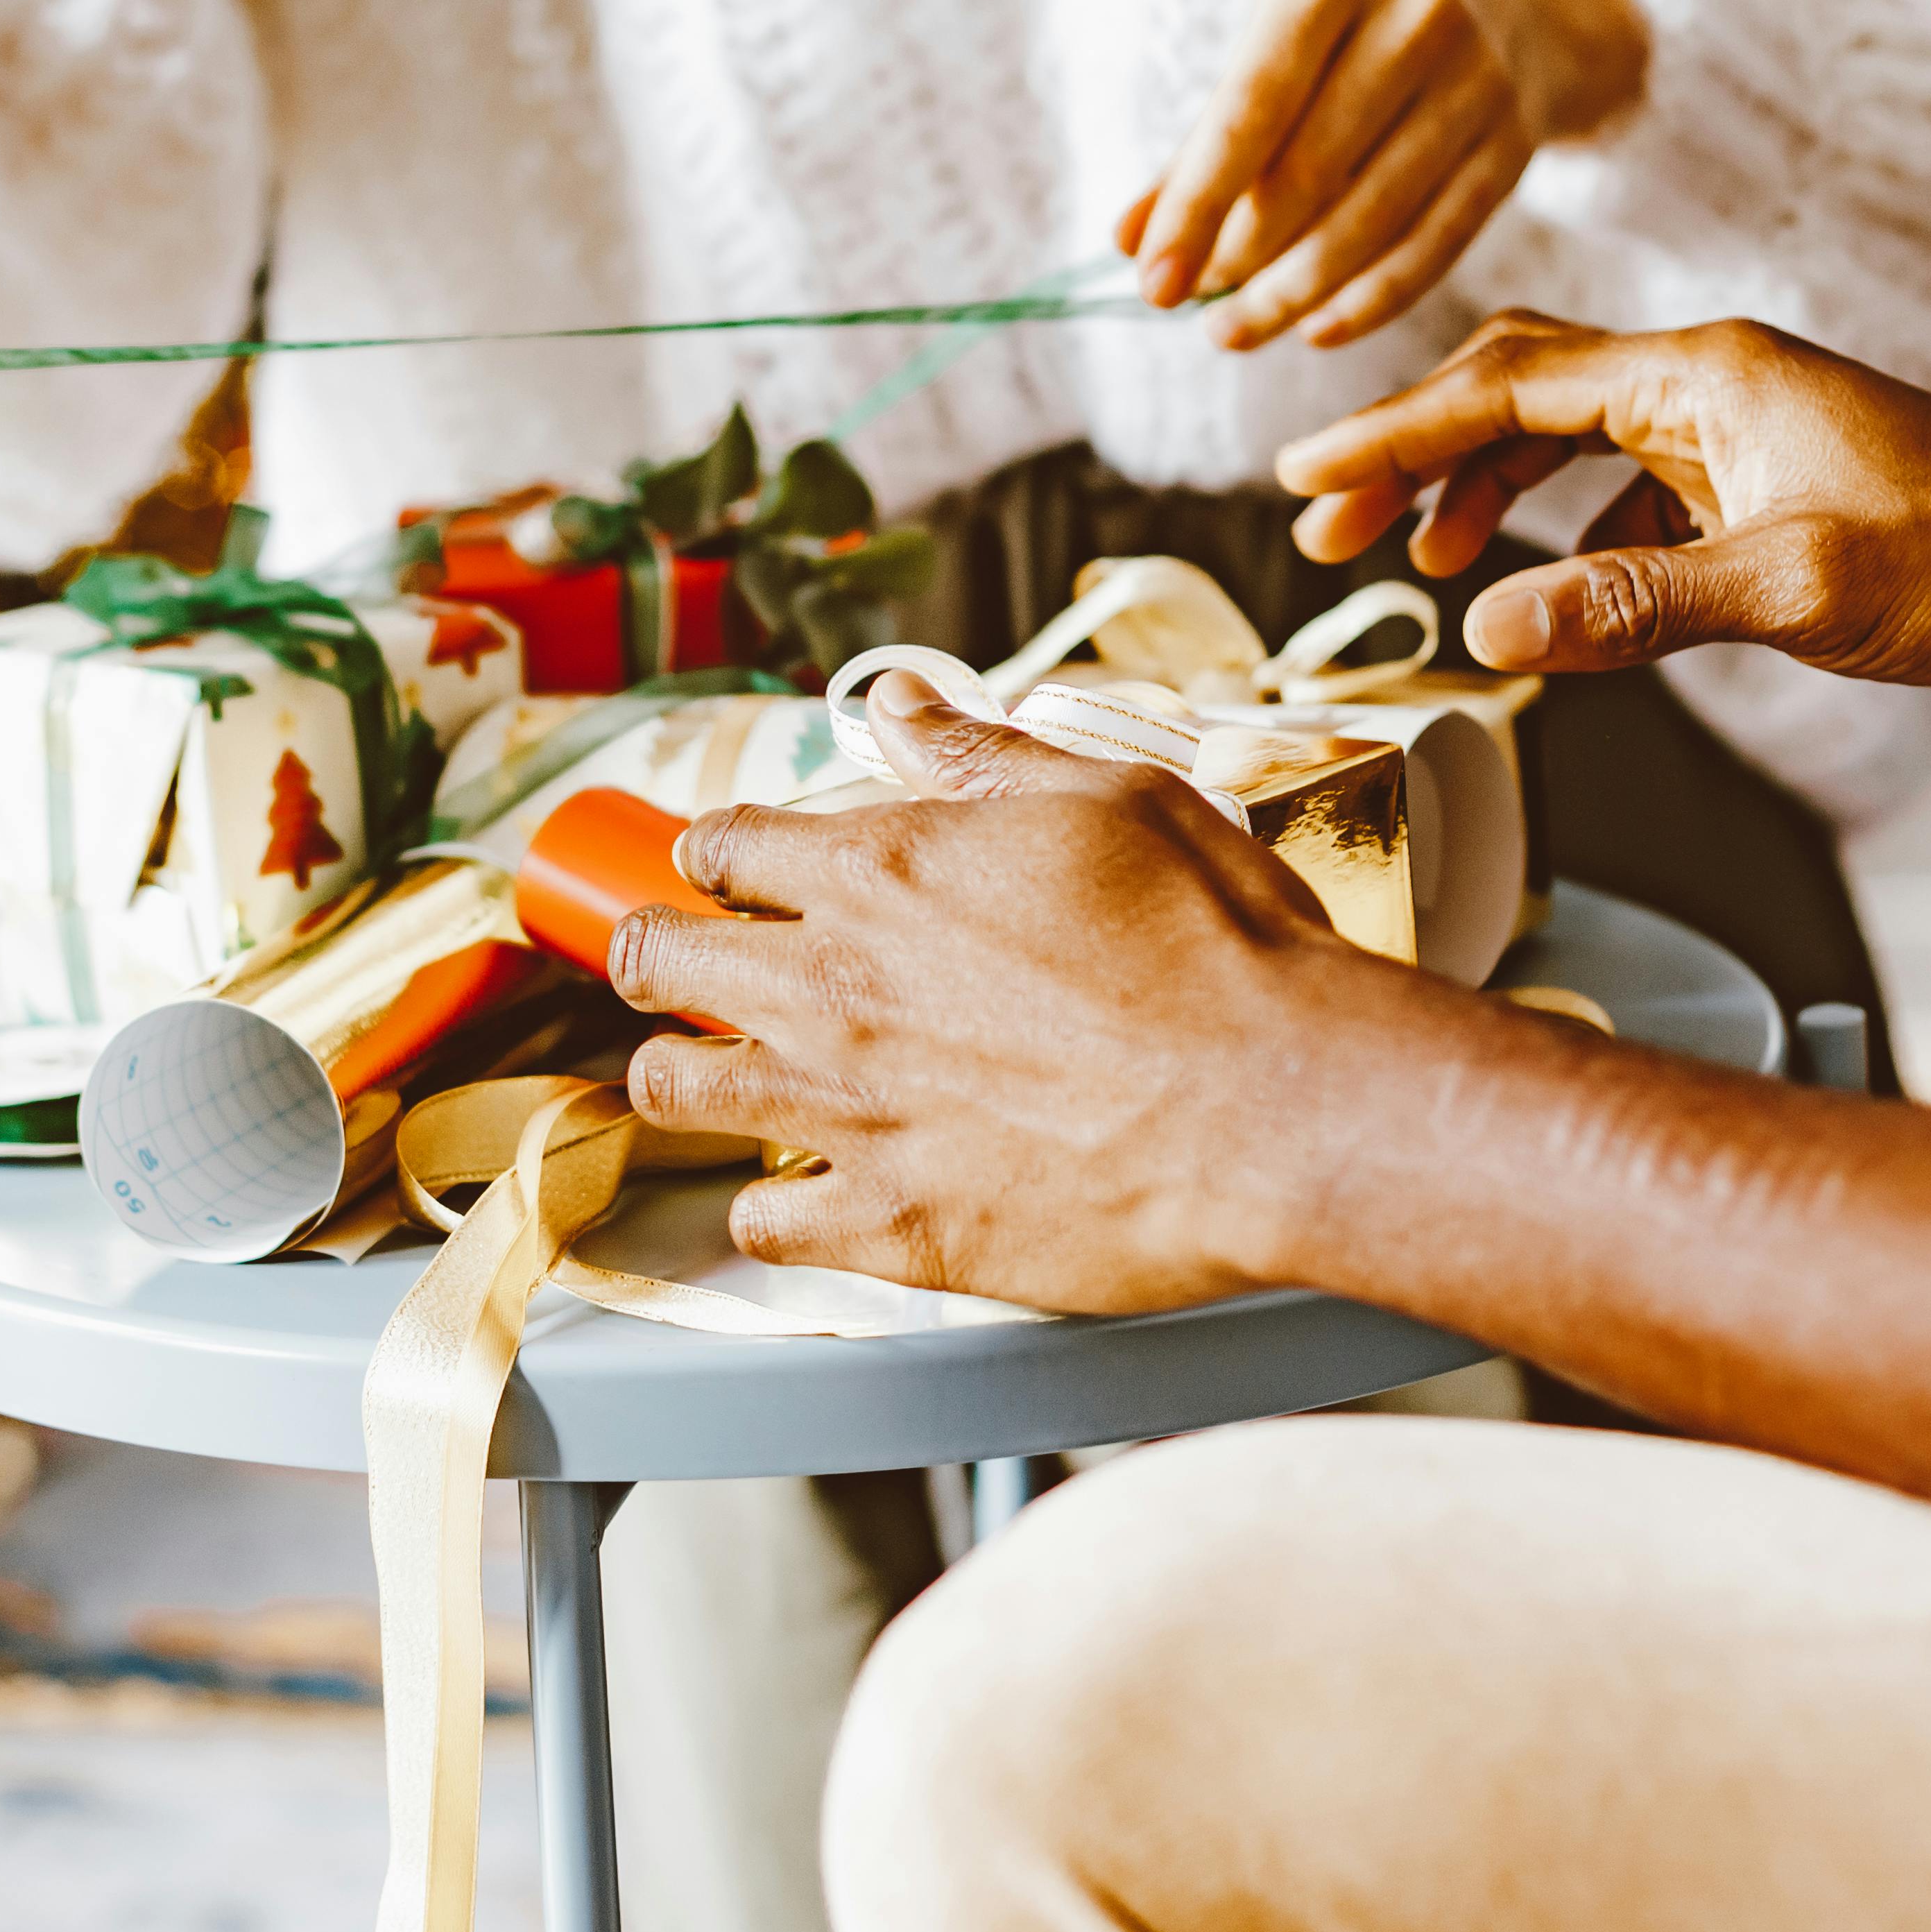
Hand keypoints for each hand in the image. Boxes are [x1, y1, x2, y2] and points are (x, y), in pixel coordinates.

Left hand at [611, 676, 1457, 1312]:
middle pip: (654, 961)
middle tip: (680, 966)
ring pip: (673, 1091)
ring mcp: (847, 1114)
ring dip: (683, 1075)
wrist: (1277, 1105)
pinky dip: (773, 1210)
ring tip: (714, 1077)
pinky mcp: (887, 1227)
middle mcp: (832, 989)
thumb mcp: (1109, 799)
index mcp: (877, 871)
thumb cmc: (1216, 946)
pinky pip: (761, 1226)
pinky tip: (808, 1196)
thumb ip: (981, 756)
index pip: (720, 847)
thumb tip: (896, 704)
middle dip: (654, 955)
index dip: (717, 857)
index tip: (728, 873)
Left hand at [1120, 0, 1649, 349]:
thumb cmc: (1356, 38)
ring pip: (1372, 218)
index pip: (1249, 107)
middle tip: (1195, 315)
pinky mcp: (1513, 145)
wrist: (1519, 6)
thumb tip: (1129, 240)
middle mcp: (1412, 18)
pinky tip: (1315, 331)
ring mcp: (1476, 81)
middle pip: (1312, 171)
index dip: (1194, 204)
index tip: (1152, 280)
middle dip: (1241, 257)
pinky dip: (1369, 299)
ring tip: (1236, 331)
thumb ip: (1202, 146)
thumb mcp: (1278, 54)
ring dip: (1295, 293)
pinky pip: (1434, 243)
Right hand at [1276, 310, 1930, 696]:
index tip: (1305, 477)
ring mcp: (1746, 436)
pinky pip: (1636, 496)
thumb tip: (1489, 628)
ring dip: (1487, 494)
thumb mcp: (1801, 591)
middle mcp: (1716, 386)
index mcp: (1708, 374)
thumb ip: (1635, 606)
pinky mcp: (1776, 490)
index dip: (1393, 432)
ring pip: (1574, 443)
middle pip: (1521, 393)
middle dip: (1418, 456)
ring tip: (1421, 564)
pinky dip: (1573, 537)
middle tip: (1331, 527)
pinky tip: (1559, 596)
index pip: (1505, 384)